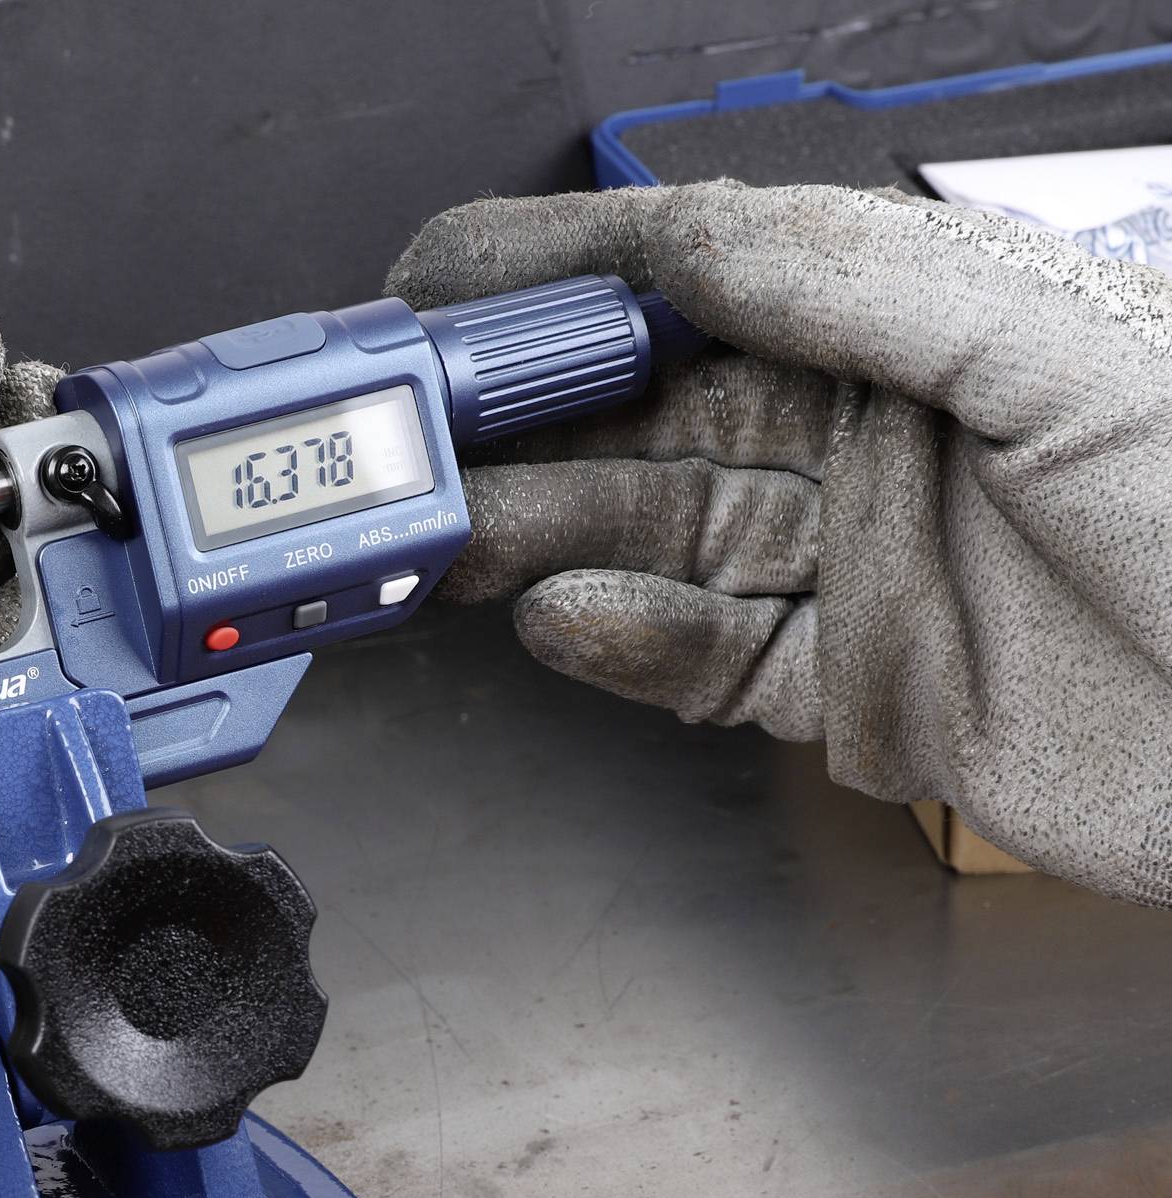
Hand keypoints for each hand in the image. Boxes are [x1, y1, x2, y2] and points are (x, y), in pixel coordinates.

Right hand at [386, 181, 1171, 905]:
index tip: (433, 290)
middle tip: (411, 445)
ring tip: (456, 547)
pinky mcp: (848, 693)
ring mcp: (851, 570)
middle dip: (523, 427)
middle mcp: (866, 440)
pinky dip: (629, 648)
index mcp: (908, 331)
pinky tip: (570, 624)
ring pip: (657, 543)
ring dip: (547, 541)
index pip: (695, 282)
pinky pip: (706, 663)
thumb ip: (858, 289)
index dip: (556, 281)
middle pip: (649, 421)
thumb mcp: (1057, 357)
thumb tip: (685, 233)